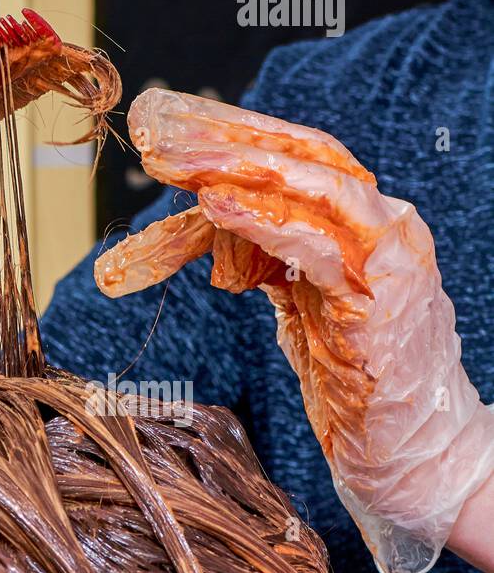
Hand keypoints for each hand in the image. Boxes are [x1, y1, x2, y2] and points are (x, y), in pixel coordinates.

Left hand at [100, 88, 493, 572]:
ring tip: (176, 157)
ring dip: (235, 166)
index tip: (166, 118)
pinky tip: (213, 204)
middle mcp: (382, 223)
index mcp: (360, 218)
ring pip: (311, 186)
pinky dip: (263, 219)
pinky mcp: (381, 301)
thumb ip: (260, 250)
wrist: (415, 454)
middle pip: (300, 154)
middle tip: (158, 124)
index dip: (229, 129)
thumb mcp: (292, 295)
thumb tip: (206, 212)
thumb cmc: (352, 374)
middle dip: (225, 134)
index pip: (294, 152)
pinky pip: (316, 245)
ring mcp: (388, 258)